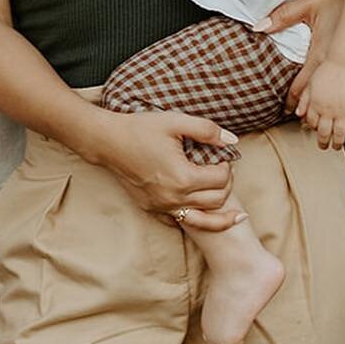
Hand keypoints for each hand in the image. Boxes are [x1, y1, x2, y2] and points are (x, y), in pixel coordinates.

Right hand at [89, 110, 241, 229]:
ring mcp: (163, 206)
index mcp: (183, 177)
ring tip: (236, 214)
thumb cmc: (141, 128)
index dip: (228, 166)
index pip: (221, 179)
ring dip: (220, 212)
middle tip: (225, 171)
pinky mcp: (153, 209)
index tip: (223, 155)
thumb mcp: (175, 122)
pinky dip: (198, 219)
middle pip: (217, 200)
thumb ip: (207, 130)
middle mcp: (174, 197)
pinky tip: (205, 213)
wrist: (108, 141)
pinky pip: (182, 221)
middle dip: (227, 185)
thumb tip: (233, 141)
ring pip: (203, 219)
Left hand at [262, 0, 344, 112]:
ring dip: (333, 113)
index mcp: (320, 55)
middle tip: (303, 123)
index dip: (293, 101)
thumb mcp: (308, 4)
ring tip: (324, 124)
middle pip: (321, 99)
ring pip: (344, 102)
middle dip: (312, 112)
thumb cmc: (339, 0)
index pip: (303, 87)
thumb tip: (257, 27)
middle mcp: (338, 67)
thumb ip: (282, 16)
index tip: (287, 111)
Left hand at [296, 60, 344, 149]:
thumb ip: (304, 99)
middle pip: (324, 132)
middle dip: (323, 142)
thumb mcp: (311, 82)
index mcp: (315, 103)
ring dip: (337, 143)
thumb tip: (297, 113)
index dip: (313, 129)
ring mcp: (342, 110)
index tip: (314, 132)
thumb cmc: (328, 68)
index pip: (312, 122)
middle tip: (324, 147)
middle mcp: (327, 109)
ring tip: (337, 147)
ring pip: (339, 134)